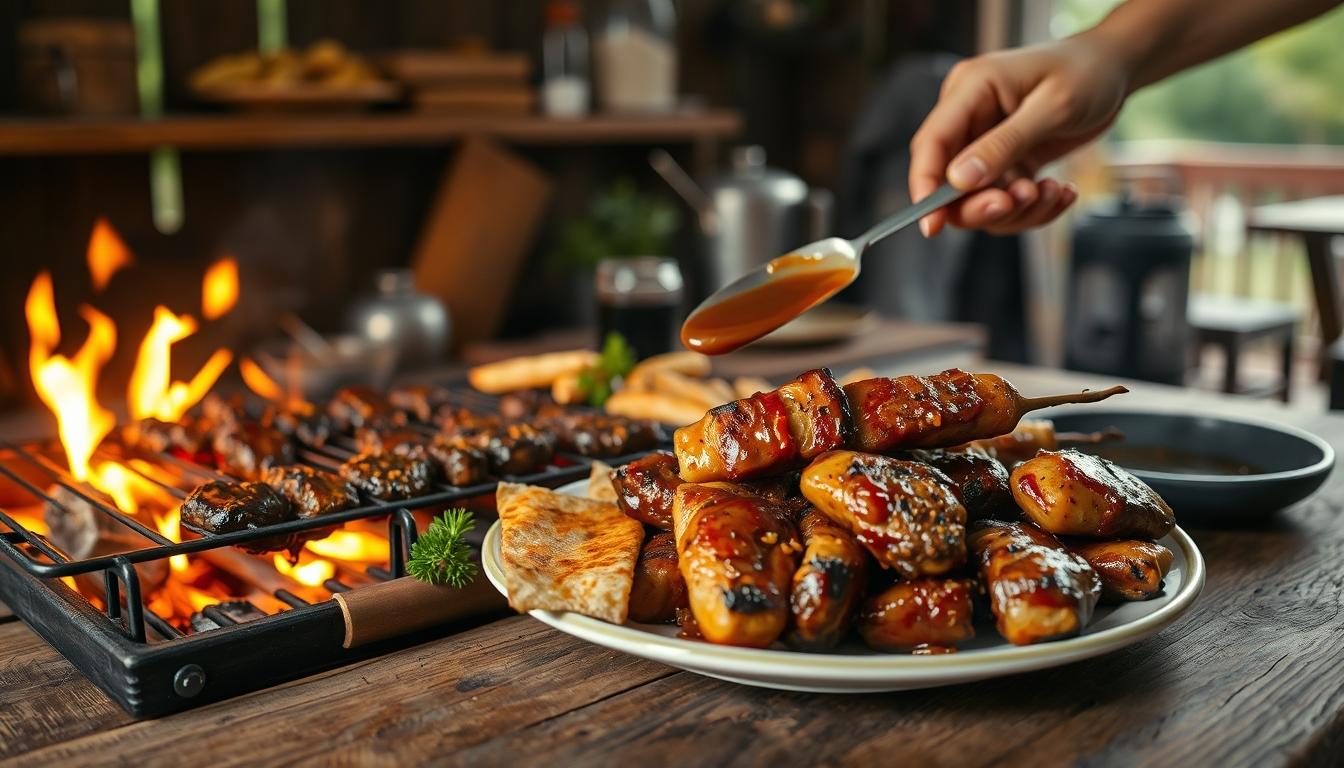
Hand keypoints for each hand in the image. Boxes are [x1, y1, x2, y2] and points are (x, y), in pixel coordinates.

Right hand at [910, 30, 1130, 235]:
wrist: (1115, 70)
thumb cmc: (1087, 73)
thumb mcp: (1052, 107)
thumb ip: (1004, 144)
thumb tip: (959, 180)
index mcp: (970, 90)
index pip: (930, 144)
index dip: (925, 187)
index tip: (932, 225)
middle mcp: (970, 118)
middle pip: (949, 181)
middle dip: (980, 205)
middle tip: (1015, 203)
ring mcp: (987, 143)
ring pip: (980, 199)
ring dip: (1016, 209)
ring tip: (1052, 191)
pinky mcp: (1007, 161)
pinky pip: (1007, 200)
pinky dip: (1032, 207)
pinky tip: (1060, 191)